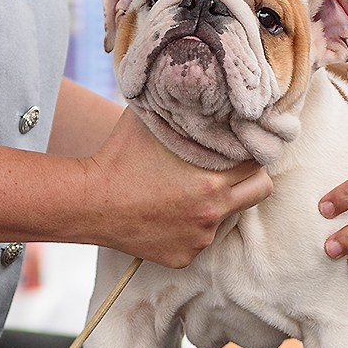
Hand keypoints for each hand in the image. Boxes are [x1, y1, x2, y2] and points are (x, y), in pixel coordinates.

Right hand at [84, 109, 271, 266]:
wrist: (88, 203)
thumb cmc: (119, 157)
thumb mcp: (153, 121)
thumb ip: (184, 110)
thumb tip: (205, 89)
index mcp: (212, 181)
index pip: (257, 162)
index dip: (250, 151)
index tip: (240, 145)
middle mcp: (212, 213)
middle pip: (259, 191)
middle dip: (250, 178)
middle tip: (232, 168)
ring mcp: (198, 239)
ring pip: (227, 217)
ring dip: (217, 204)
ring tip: (186, 191)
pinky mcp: (183, 258)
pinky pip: (199, 239)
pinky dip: (191, 228)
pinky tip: (167, 213)